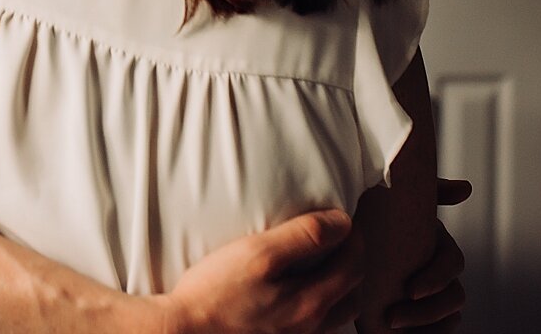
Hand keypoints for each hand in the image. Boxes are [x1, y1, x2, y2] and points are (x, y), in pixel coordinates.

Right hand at [154, 209, 364, 333]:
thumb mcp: (258, 252)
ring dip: (340, 285)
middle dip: (353, 260)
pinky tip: (297, 292)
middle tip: (337, 238)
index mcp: (312, 303)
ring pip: (338, 313)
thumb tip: (341, 222)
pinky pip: (316, 325)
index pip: (354, 264)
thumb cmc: (216, 292)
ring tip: (323, 264)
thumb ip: (304, 236)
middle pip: (353, 292)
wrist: (185, 331)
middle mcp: (311, 327)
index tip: (341, 218)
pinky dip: (321, 304)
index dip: (353, 236)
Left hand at [385, 179, 469, 331]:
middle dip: (427, 311)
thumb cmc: (374, 221)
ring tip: (392, 326)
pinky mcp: (419, 317)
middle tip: (393, 317)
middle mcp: (438, 272)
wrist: (346, 252)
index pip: (452, 262)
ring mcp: (432, 296)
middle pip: (454, 297)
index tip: (411, 290)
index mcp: (436, 245)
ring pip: (450, 318)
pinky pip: (438, 333)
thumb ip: (428, 191)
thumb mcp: (392, 203)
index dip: (436, 277)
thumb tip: (465, 189)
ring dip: (425, 326)